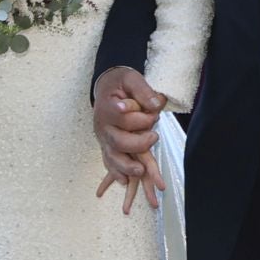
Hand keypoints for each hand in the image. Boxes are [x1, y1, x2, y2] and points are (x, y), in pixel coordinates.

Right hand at [93, 66, 166, 210]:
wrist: (106, 87)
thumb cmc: (120, 83)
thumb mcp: (131, 78)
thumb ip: (143, 90)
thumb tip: (156, 104)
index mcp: (108, 107)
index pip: (124, 118)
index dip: (141, 119)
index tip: (154, 115)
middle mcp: (103, 125)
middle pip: (118, 141)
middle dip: (137, 144)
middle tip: (154, 138)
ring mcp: (103, 138)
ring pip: (112, 156)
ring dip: (126, 166)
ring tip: (141, 170)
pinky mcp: (106, 146)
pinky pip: (108, 162)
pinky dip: (115, 173)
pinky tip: (125, 181)